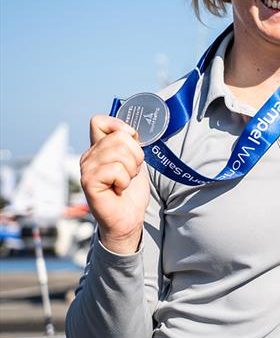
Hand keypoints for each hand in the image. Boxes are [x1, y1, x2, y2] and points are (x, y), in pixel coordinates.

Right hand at [79, 115, 148, 253]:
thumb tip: (131, 130)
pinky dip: (125, 181)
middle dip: (135, 155)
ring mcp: (86, 168)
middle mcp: (89, 155)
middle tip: (130, 172)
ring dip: (131, 170)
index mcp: (98, 147)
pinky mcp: (89, 182)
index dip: (118, 126)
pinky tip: (118, 189)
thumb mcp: (134, 160)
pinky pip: (116, 169)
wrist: (128, 217)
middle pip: (119, 137)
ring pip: (120, 153)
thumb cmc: (131, 190)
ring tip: (124, 181)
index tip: (131, 141)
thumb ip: (130, 143)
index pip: (99, 121)